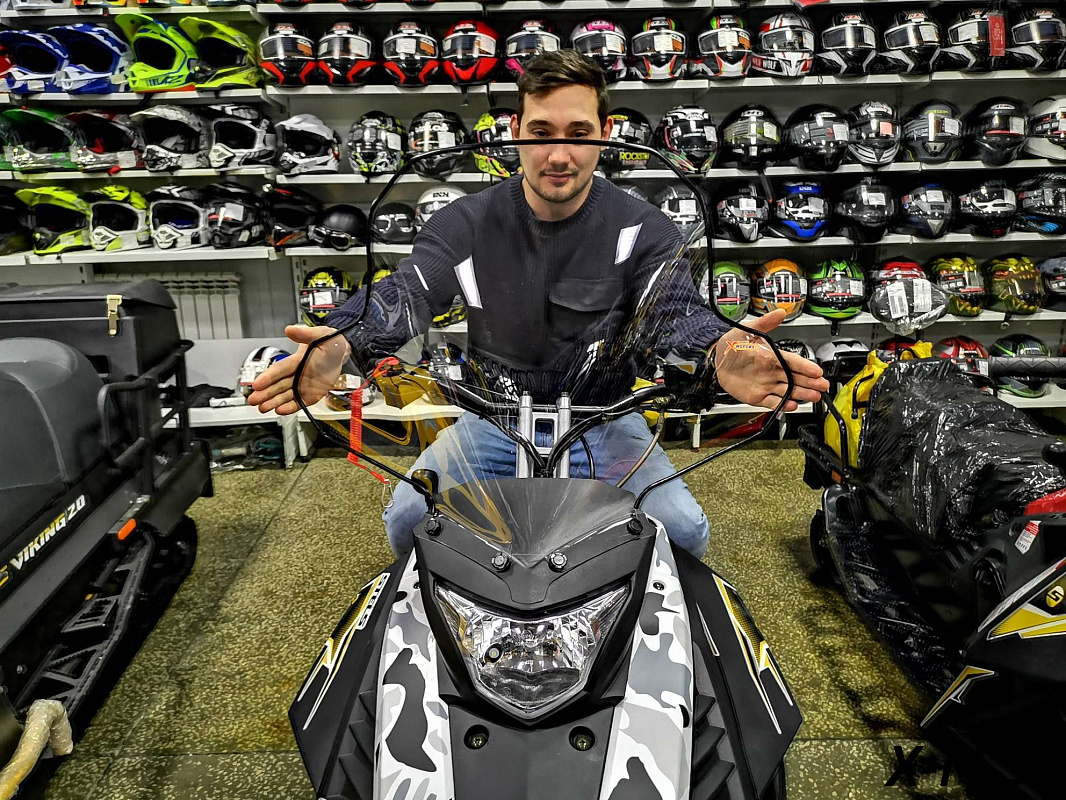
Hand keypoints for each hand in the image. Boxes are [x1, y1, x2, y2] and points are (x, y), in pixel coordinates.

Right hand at [246, 325, 349, 414]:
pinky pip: (299, 402)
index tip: (257, 384)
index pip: (279, 370)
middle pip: (278, 385)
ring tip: (262, 408)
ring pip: (285, 396)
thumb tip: (290, 329)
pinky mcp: (310, 395)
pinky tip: (279, 411)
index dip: (268, 377)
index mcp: (296, 360)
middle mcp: (296, 374)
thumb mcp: (320, 334)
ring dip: (273, 402)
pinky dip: (289, 407)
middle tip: (253, 399)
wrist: (342, 354)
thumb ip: (305, 334)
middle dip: (265, 393)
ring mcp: (302, 385)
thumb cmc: (330, 342)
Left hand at [712, 309, 830, 411]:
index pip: (794, 362)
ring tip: (814, 396)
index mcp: (774, 356)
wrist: (716, 359)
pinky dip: (782, 405)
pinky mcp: (757, 396)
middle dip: (811, 382)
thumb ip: (765, 323)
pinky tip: (792, 405)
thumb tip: (779, 313)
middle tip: (822, 386)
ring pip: (788, 391)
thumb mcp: (749, 329)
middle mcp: (773, 371)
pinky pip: (772, 402)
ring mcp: (766, 384)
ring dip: (802, 394)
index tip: (817, 371)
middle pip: (796, 378)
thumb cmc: (732, 344)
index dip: (806, 367)